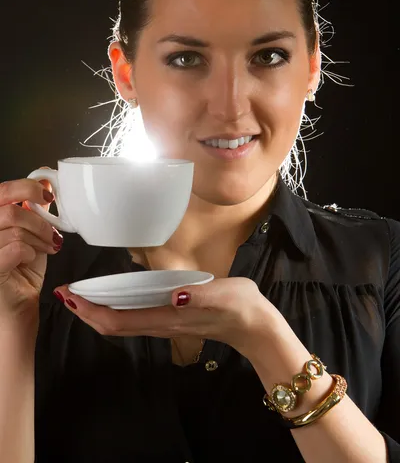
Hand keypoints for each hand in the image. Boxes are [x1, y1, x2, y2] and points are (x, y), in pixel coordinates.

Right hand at [0, 174, 62, 319]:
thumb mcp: (29, 236)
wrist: (16, 312)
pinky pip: (16, 247)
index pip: (1, 190)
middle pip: (10, 209)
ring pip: (15, 228)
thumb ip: (32, 211)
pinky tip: (30, 261)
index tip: (47, 196)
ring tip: (45, 249)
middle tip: (50, 233)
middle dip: (38, 219)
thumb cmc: (20, 275)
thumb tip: (44, 182)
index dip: (26, 187)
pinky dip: (30, 252)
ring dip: (38, 238)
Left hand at [54, 276, 277, 353]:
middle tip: (65, 293)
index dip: (92, 311)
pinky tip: (112, 298)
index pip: (119, 321)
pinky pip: (132, 319)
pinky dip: (113, 310)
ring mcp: (163, 324)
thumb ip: (200, 296)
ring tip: (81, 295)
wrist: (254, 326)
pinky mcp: (169, 320)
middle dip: (86, 312)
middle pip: (113, 326)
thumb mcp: (224, 296)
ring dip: (97, 312)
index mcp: (168, 317)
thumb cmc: (240, 307)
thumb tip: (176, 295)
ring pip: (121, 324)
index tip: (72, 295)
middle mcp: (160, 325)